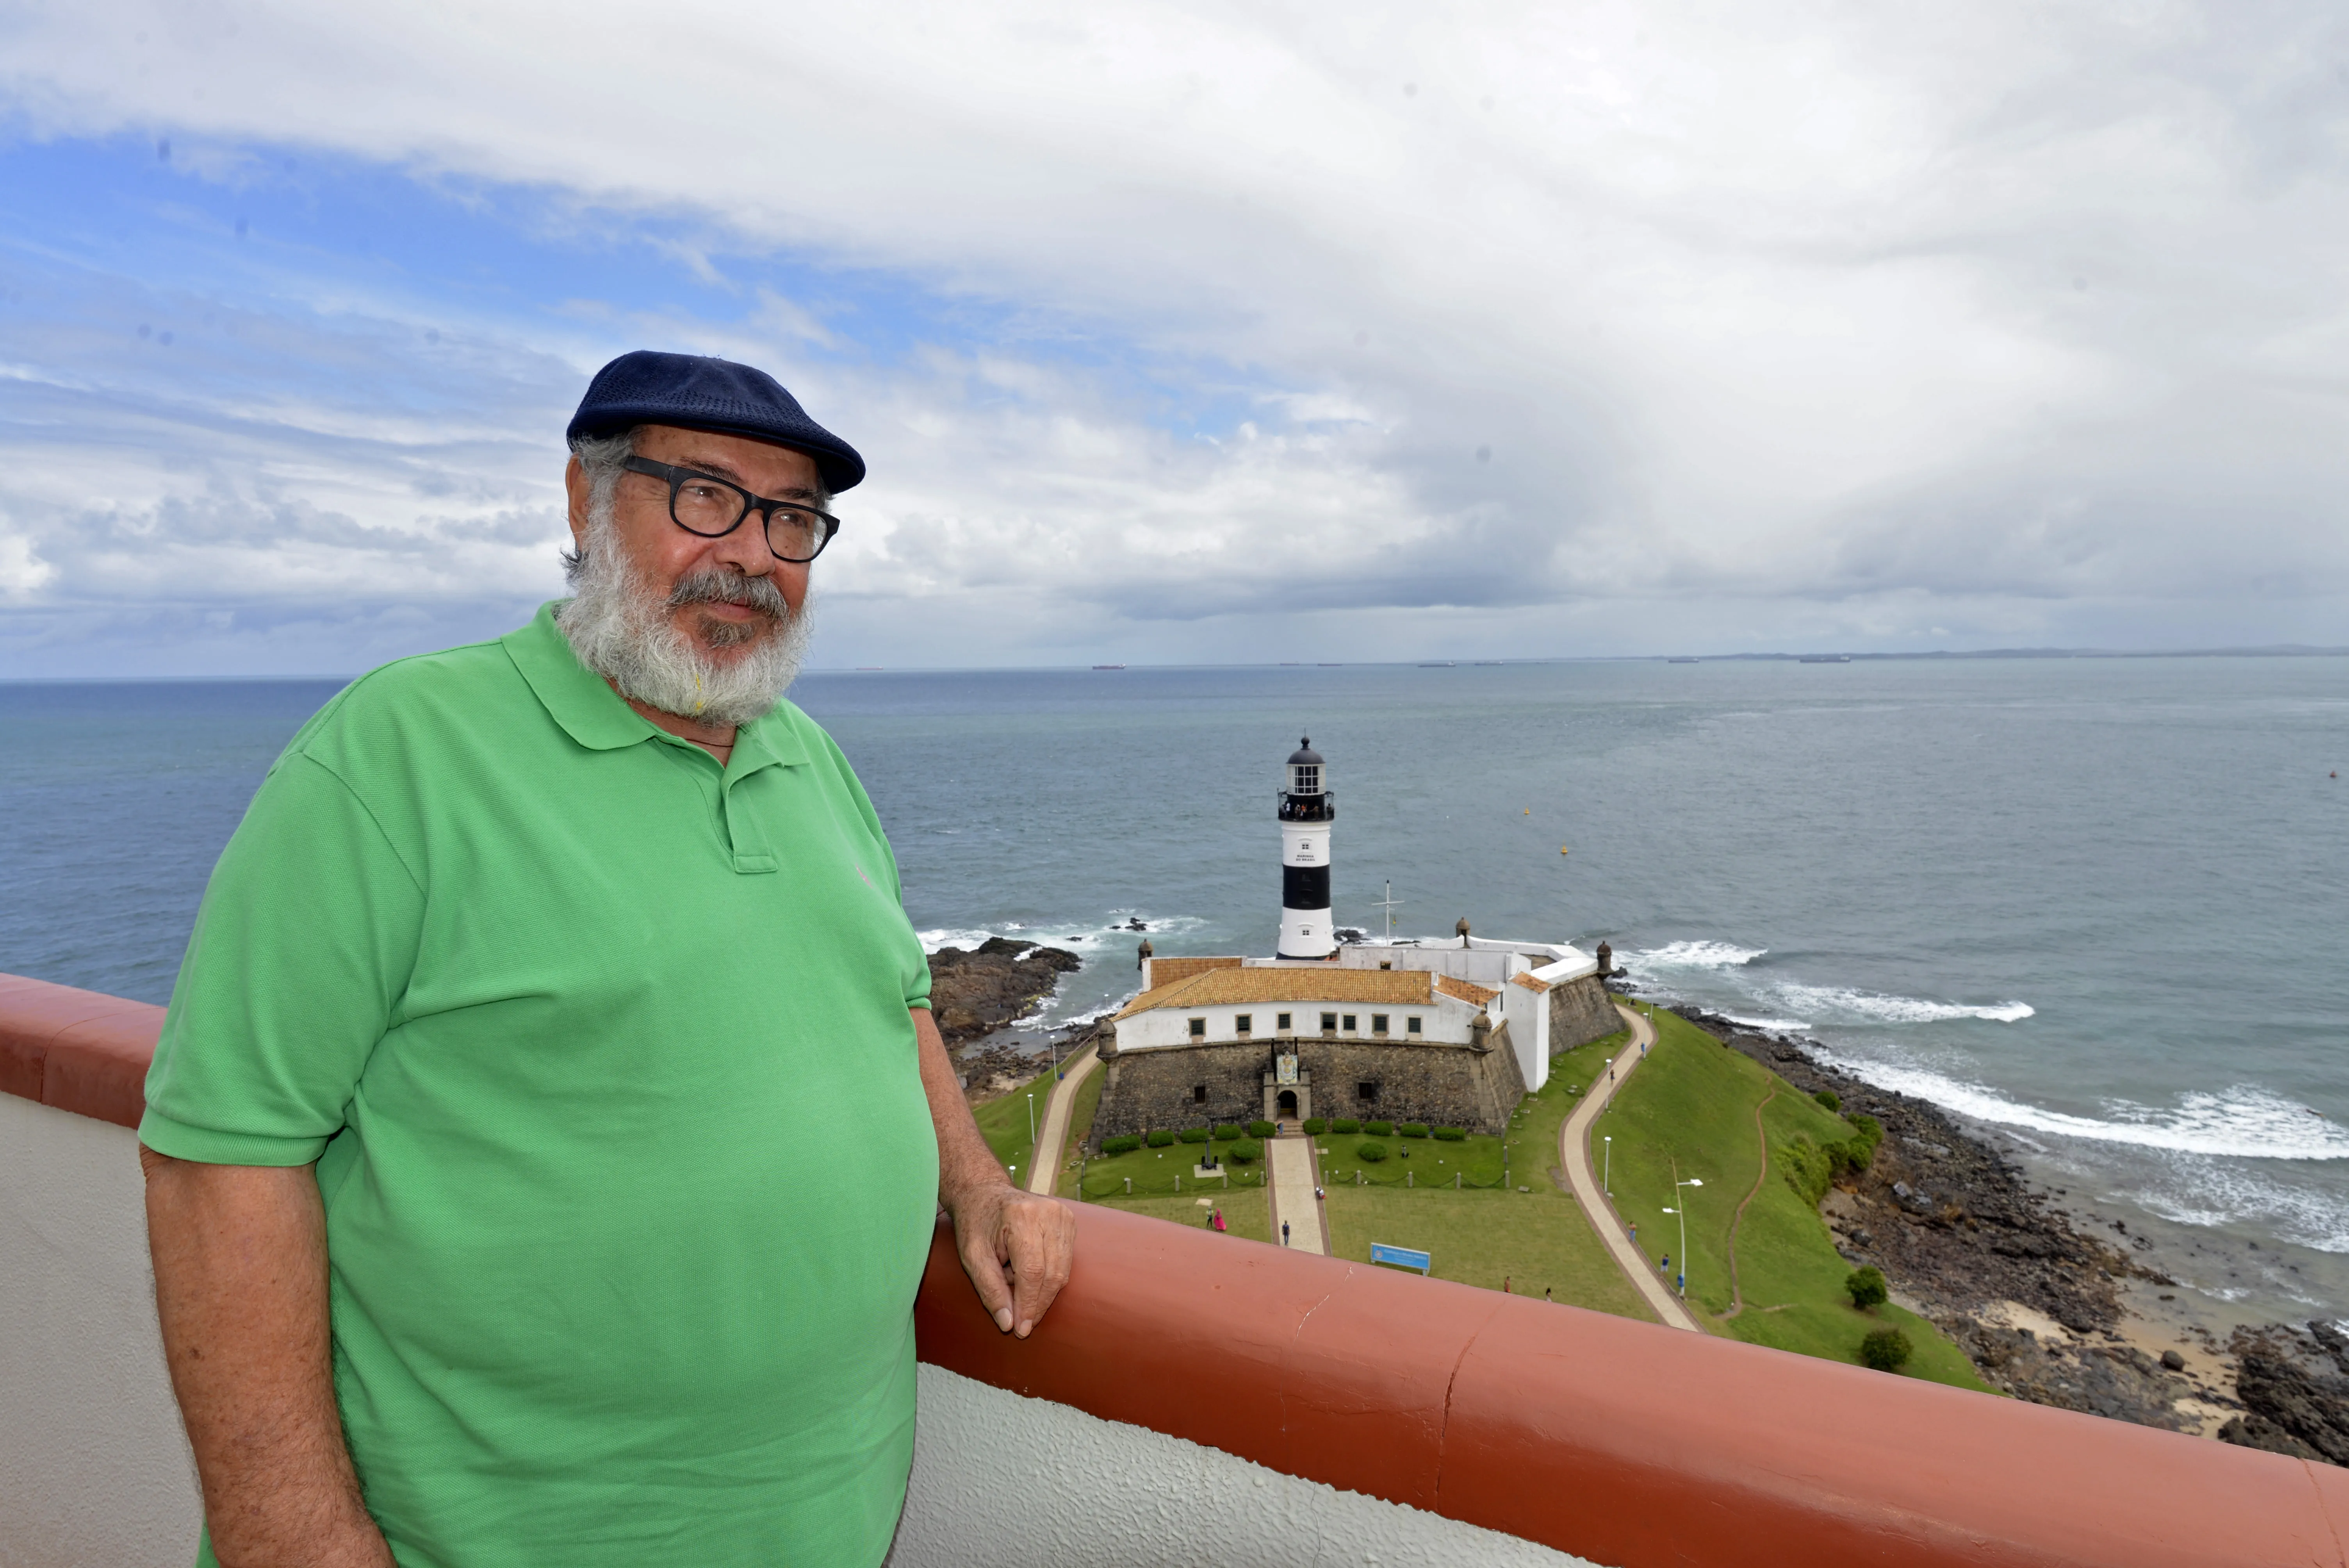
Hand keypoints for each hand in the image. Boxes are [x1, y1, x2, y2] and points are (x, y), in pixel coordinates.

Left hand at [946, 1182, 1074, 1338]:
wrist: (985, 1192)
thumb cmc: (976, 1223)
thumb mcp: (972, 1256)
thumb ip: (990, 1289)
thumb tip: (1008, 1323)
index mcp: (1021, 1216)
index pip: (1032, 1272)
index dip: (1028, 1304)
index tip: (1020, 1330)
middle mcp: (1048, 1213)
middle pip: (1052, 1274)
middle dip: (1037, 1304)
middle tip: (1022, 1325)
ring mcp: (1063, 1215)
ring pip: (1062, 1272)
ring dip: (1042, 1292)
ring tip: (1017, 1289)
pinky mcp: (1069, 1221)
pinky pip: (1065, 1263)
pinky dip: (1048, 1277)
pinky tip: (1028, 1275)